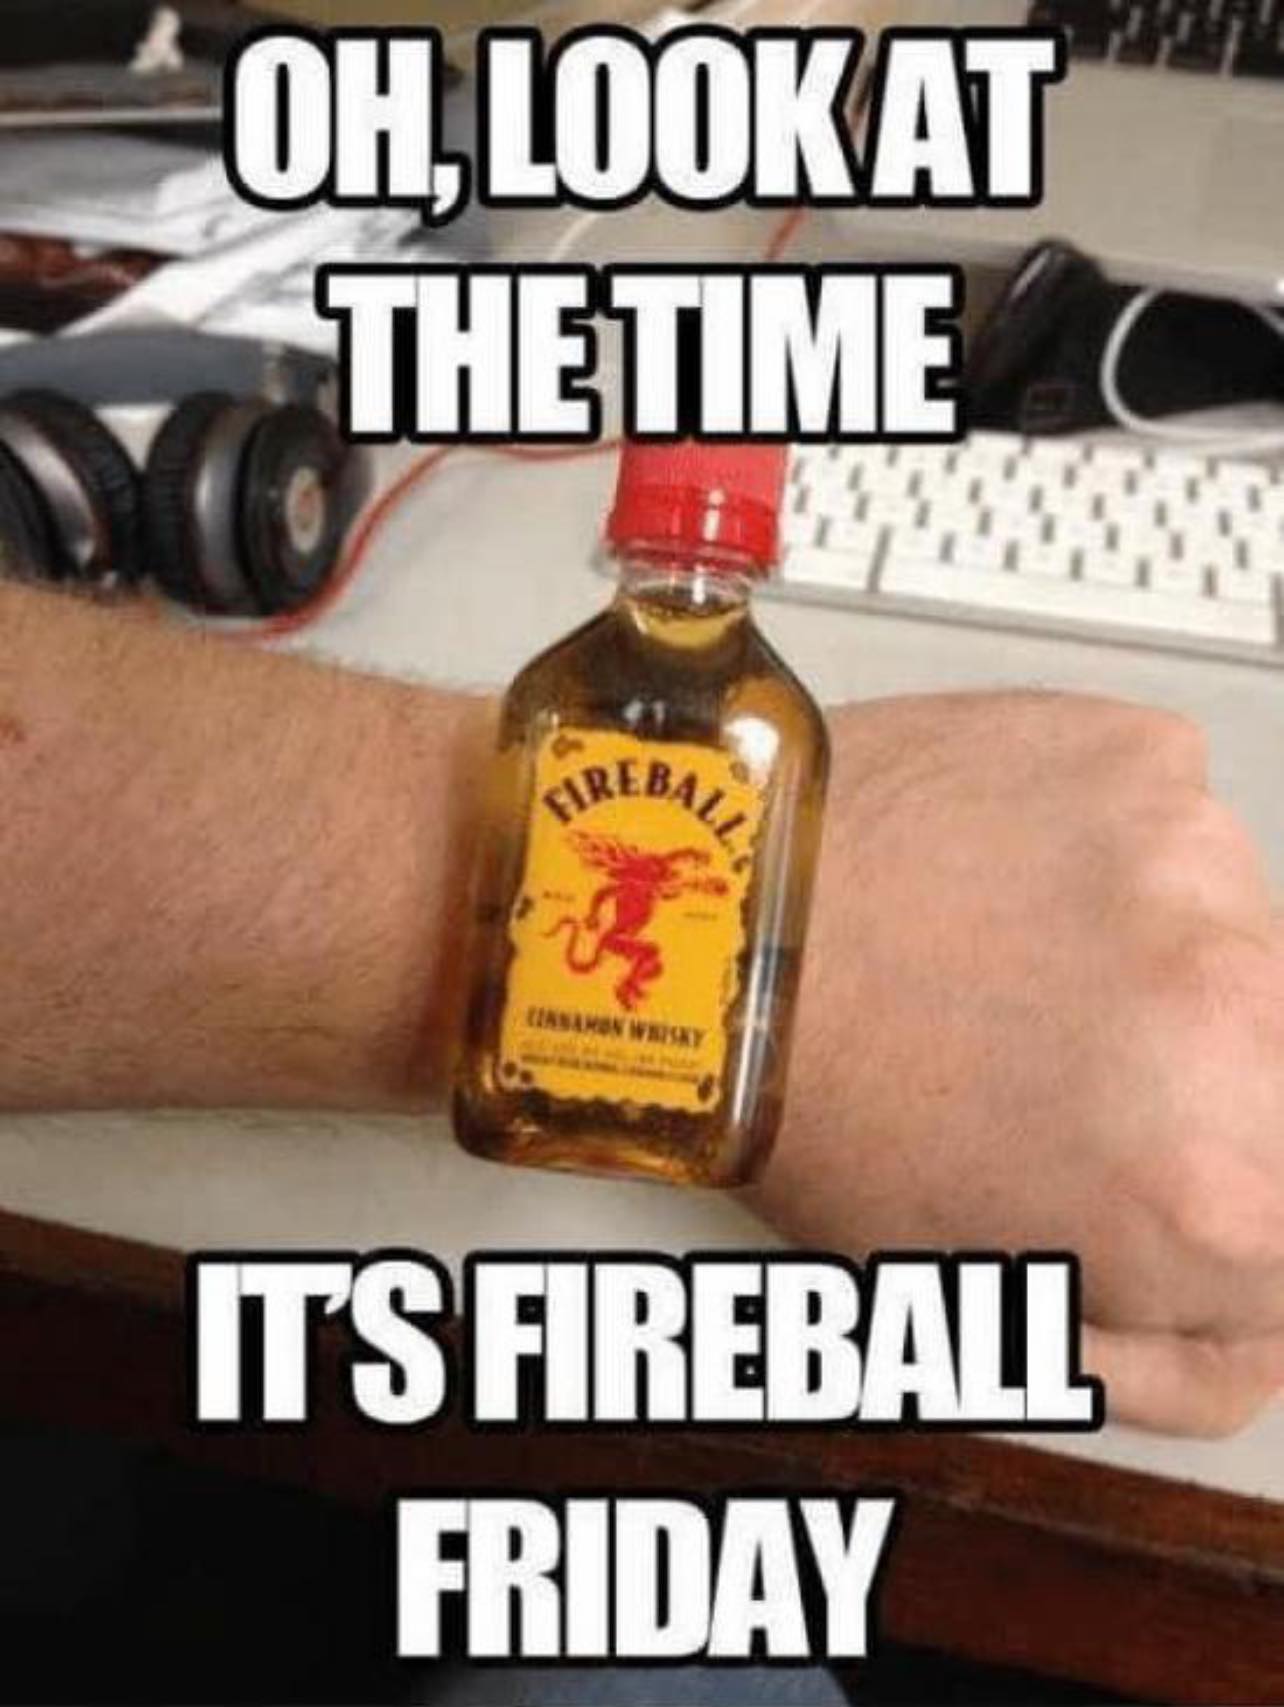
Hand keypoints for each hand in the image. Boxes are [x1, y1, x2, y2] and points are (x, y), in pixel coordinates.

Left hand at [757, 691, 1283, 1435]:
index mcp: (1212, 1200)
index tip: (1166, 1191)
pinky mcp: (1143, 760)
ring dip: (1159, 969)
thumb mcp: (980, 1303)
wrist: (707, 927)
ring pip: (1239, 950)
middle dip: (1195, 1093)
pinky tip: (1002, 885)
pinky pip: (1177, 839)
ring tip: (1007, 964)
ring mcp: (1198, 870)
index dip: (1232, 1227)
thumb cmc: (807, 1105)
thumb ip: (1160, 1343)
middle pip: (1280, 1080)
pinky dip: (1113, 866)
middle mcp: (1238, 1024)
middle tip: (1064, 1068)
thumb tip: (1244, 1326)